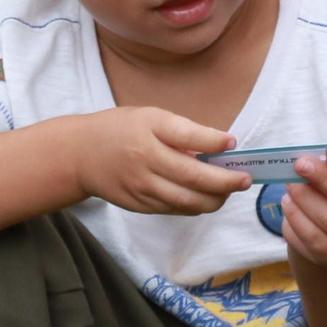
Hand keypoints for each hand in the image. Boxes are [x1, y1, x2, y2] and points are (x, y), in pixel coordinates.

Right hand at [71, 108, 247, 213]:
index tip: (233, 143)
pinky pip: (174, 209)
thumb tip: (217, 149)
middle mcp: (145, 159)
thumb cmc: (123, 129)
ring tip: (230, 191)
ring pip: (186, 200)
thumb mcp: (151, 117)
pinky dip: (195, 206)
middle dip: (225, 181)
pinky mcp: (139, 205)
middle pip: (192, 176)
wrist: (80, 154)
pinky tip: (207, 198)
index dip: (213, 142)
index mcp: (150, 129)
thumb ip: (182, 132)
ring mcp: (142, 186)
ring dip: (214, 199)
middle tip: (245, 179)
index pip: (187, 136)